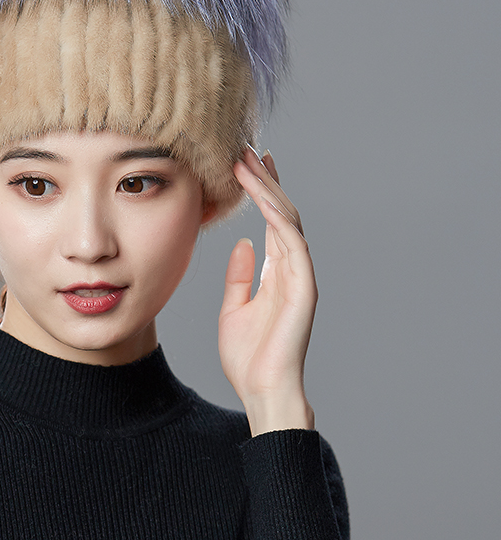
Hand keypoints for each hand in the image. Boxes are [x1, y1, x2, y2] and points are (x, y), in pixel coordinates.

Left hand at [219, 146, 316, 435]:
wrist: (261, 391)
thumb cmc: (248, 356)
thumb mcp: (235, 308)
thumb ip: (241, 276)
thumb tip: (244, 244)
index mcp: (276, 271)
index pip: (270, 220)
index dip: (260, 190)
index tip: (246, 162)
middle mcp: (291, 268)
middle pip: (280, 212)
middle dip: (263, 179)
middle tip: (244, 148)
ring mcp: (300, 276)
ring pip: (288, 220)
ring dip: (268, 189)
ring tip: (248, 161)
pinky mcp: (304, 288)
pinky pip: (293, 244)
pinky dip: (279, 218)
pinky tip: (263, 196)